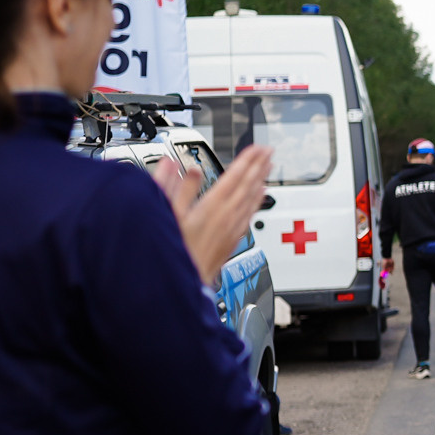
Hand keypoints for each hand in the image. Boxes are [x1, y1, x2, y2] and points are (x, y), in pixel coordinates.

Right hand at [154, 145, 272, 280]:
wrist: (181, 286)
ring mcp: (231, 230)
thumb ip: (173, 188)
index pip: (233, 178)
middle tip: (269, 152)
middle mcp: (226, 218)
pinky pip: (249, 215)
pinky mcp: (231, 241)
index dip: (247, 161)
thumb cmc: (173, 254)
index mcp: (211, 208)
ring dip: (260, 181)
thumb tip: (174, 165)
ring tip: (269, 167)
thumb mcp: (165, 217)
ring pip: (251, 200)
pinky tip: (260, 196)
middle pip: (247, 186)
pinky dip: (257, 201)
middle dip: (258, 167)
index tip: (257, 148)